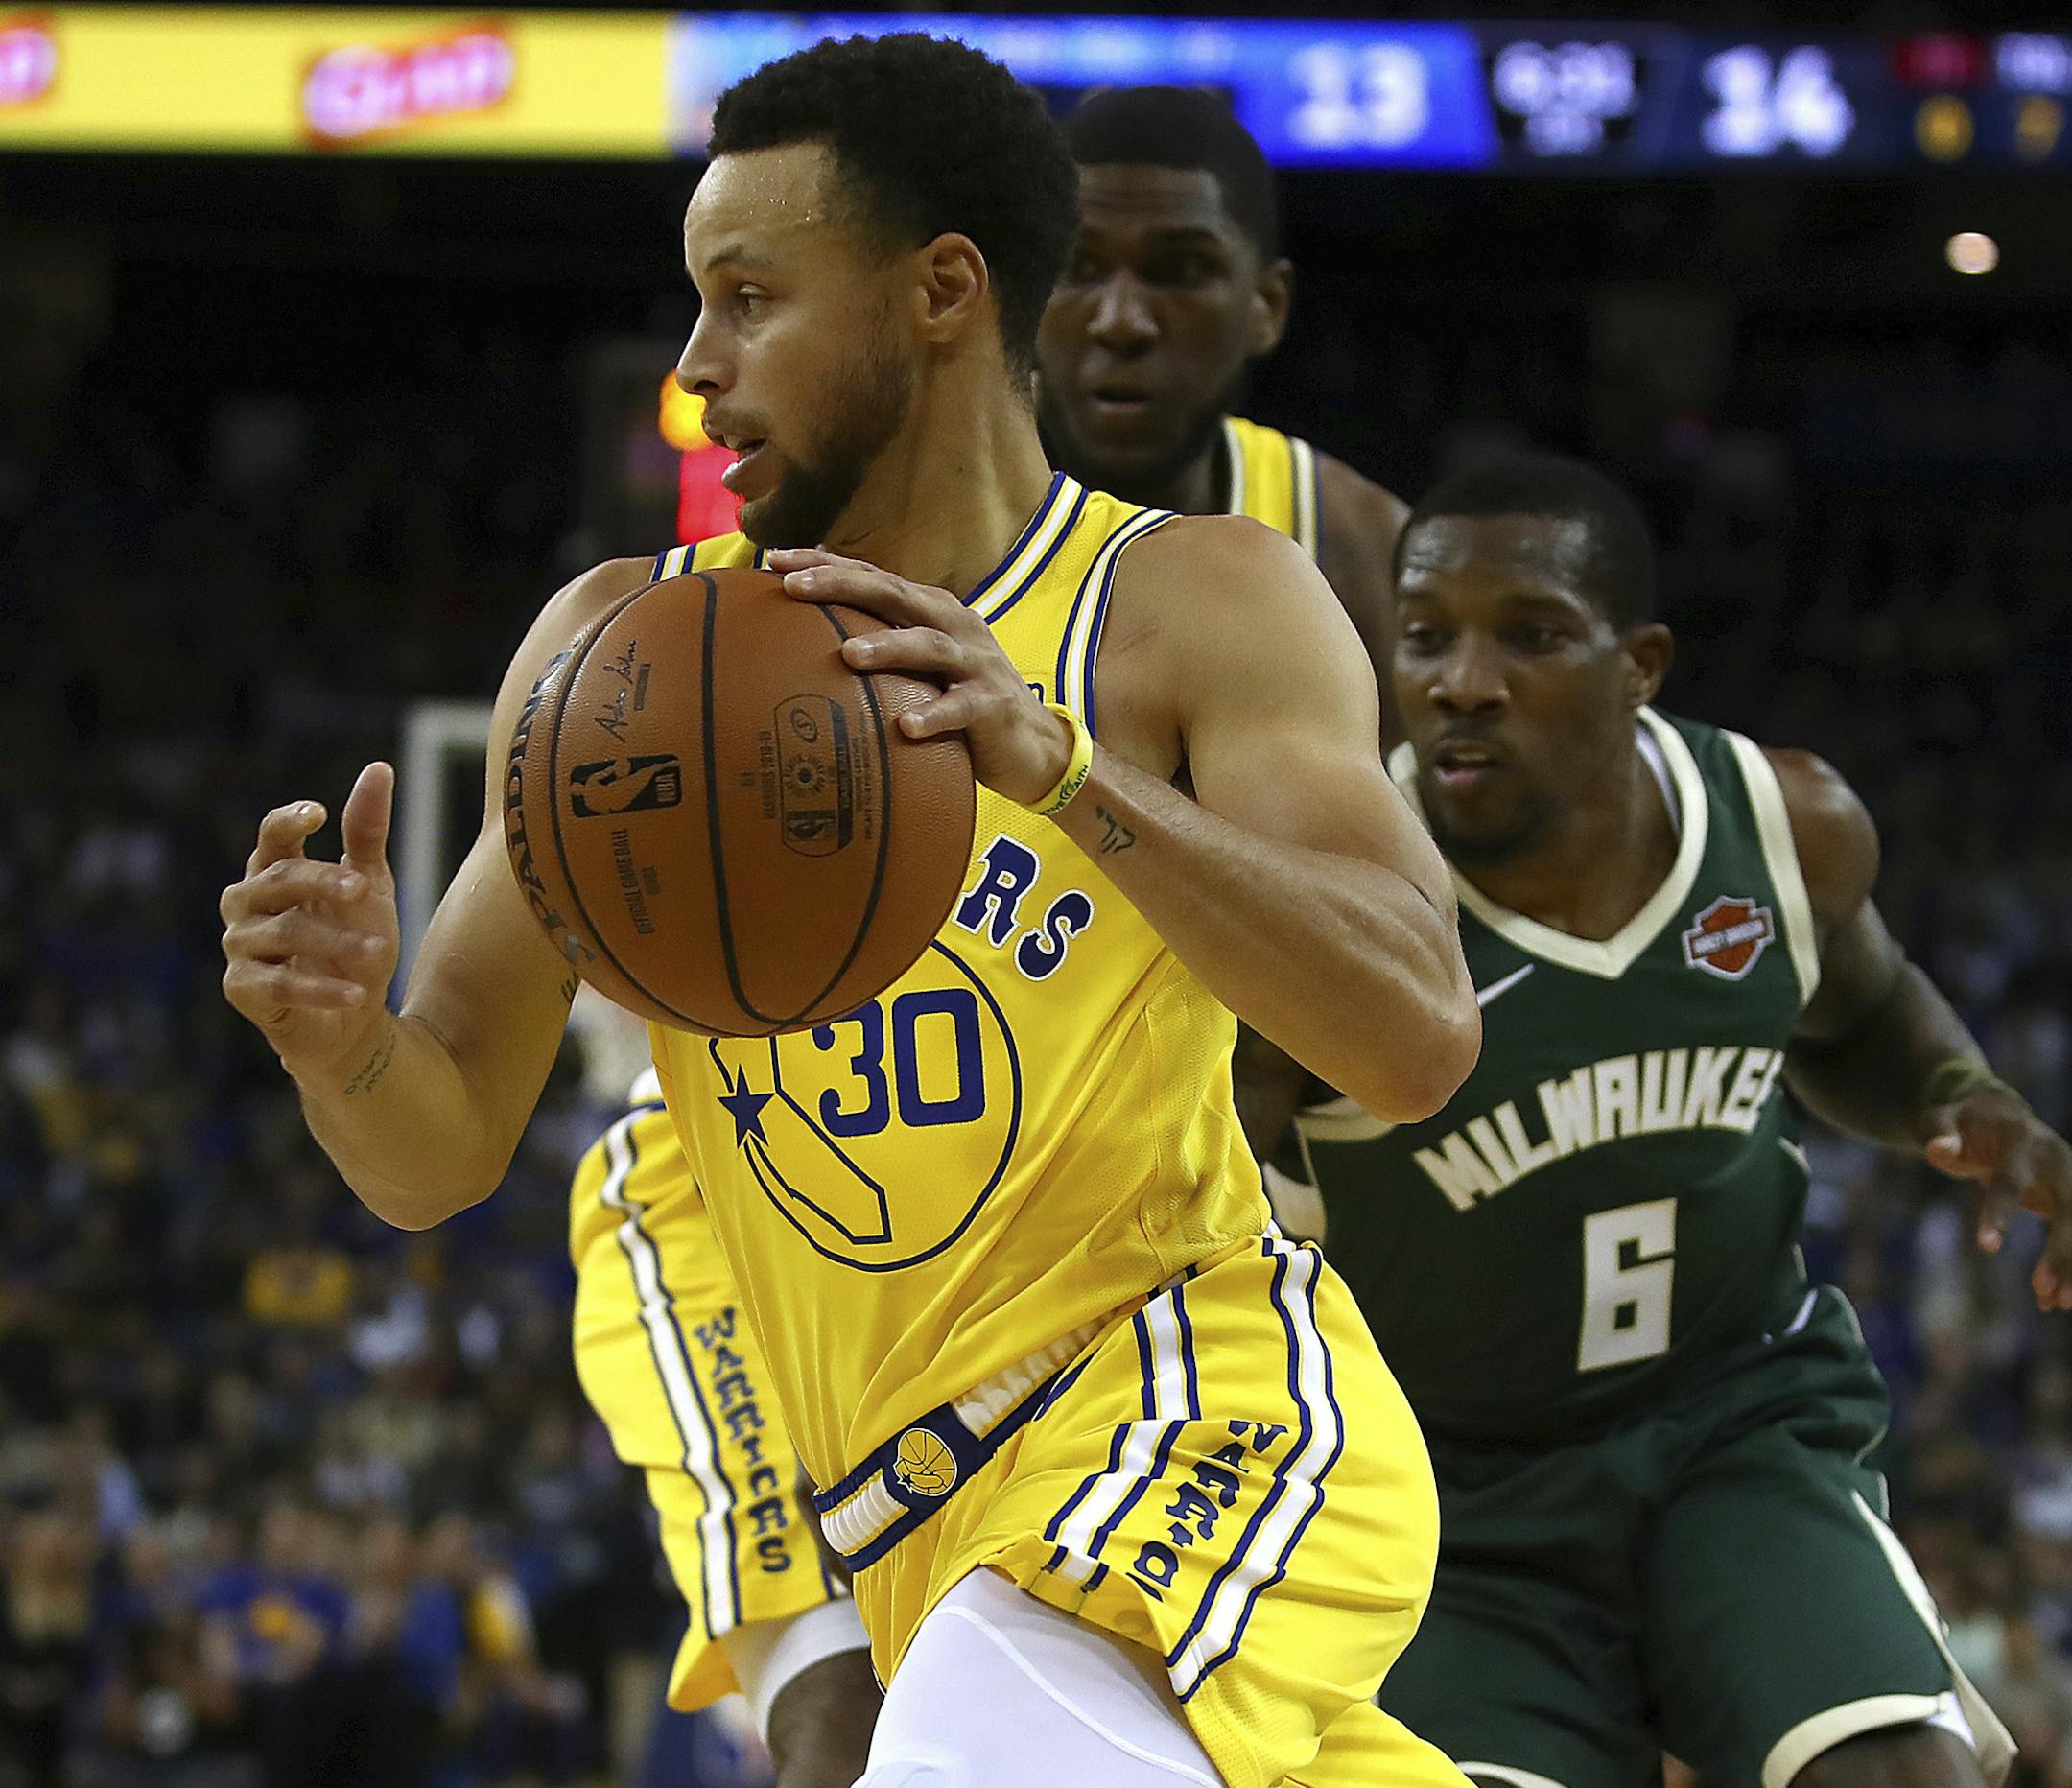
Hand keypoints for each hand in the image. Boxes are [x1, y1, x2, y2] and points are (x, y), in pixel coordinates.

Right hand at [220, 762, 399, 1082]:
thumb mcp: (369, 885)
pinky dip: (321, 990)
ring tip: (380, 953)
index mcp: (274, 872)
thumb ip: (367, 832)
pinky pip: (280, 985)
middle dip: (323, 882)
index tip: (319, 813)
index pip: (271, 837)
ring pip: (284, 933)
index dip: (288, 822)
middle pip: (279, 880)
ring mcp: (240, 947)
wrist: (355, 1018)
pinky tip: (358, 995)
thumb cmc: (354, 943)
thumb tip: (379, 768)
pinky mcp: (243, 990)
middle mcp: (247, 905)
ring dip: (336, 942)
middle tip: (364, 889)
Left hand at [771, 548, 1073, 805]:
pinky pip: (960, 708)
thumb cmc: (961, 706)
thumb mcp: (918, 670)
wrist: (1035, 747)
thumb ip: (877, 654)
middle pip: (893, 594)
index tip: (774, 561)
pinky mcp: (993, 706)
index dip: (826, 564)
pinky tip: (906, 727)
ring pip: (927, 645)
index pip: (872, 577)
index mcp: (930, 612)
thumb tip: (802, 653)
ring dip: (888, 646)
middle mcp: (953, 626)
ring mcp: (976, 663)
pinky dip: (934, 715)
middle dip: (842, 585)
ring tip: (848, 654)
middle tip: (794, 586)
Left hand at [1925, 1089, 2071, 1308]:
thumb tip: (1937, 1149)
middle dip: (2060, 1250)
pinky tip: (2055, 1301)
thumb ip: (1940, 1135)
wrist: (2000, 1113)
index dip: (1999, 1214)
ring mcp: (2070, 1180)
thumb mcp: (1945, 1121)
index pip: (2009, 1181)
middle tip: (2039, 1288)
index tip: (1987, 1249)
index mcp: (2021, 1140)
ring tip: (2059, 1304)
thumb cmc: (1963, 1122)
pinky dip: (2070, 1266)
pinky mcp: (2071, 1199)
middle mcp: (2056, 1160)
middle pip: (2067, 1208)